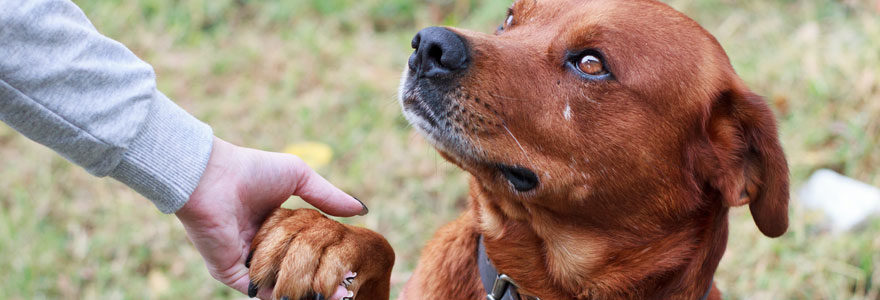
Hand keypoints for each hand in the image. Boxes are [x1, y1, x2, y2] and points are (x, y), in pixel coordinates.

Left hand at [174, 137, 366, 298]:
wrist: (213, 177)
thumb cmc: (253, 171)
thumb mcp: (299, 178)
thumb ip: (329, 197)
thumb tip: (362, 210)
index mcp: (274, 224)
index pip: (302, 249)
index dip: (324, 259)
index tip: (349, 270)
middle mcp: (260, 245)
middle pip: (291, 270)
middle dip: (316, 283)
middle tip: (345, 292)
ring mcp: (244, 260)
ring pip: (277, 284)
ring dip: (301, 293)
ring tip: (332, 299)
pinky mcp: (229, 272)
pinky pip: (258, 292)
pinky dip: (279, 297)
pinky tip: (306, 299)